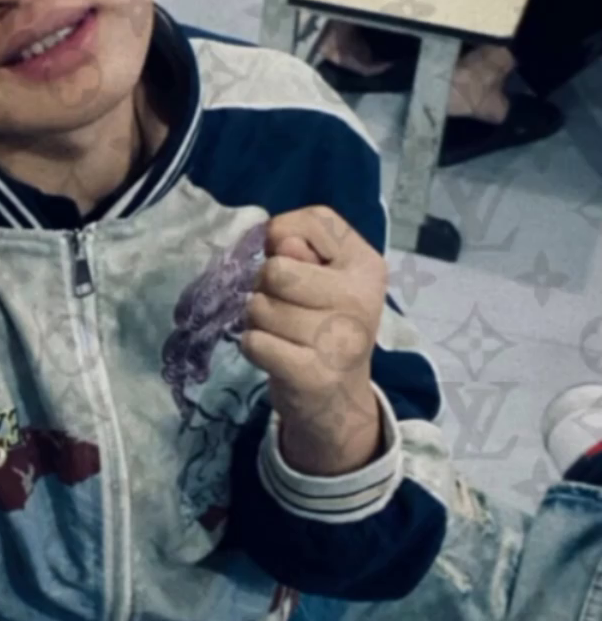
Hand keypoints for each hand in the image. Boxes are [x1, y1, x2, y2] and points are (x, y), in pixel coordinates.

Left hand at [239, 207, 385, 475]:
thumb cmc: (320, 322)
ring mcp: (340, 340)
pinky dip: (253, 345)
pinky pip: (253, 341)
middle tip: (284, 307)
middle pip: (276, 270)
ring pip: (258, 307)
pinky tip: (276, 353)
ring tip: (283, 334)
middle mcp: (361, 300)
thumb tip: (279, 242)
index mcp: (367, 265)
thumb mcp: (318, 275)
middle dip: (265, 287)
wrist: (337, 399)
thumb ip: (297, 245)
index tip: (300, 265)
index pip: (314, 220)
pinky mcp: (313, 375)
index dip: (285, 238)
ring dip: (258, 320)